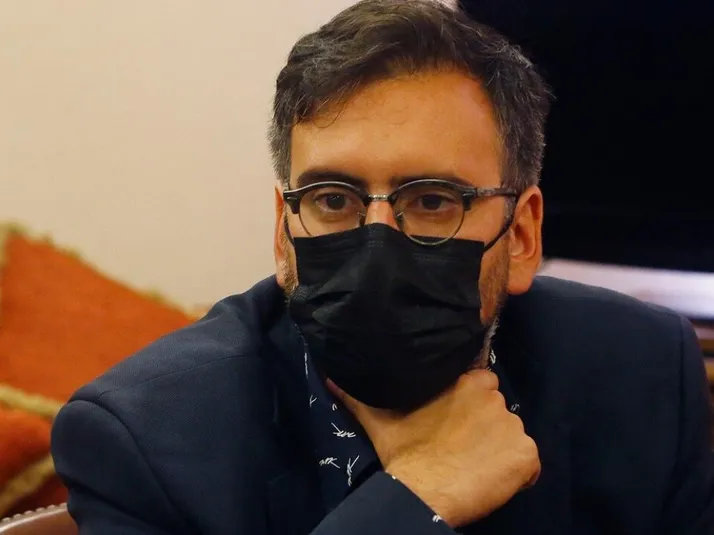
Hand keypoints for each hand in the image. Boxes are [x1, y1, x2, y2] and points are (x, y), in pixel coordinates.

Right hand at [328, 370, 539, 527]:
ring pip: (512, 435)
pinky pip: (529, 463)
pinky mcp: (526, 457)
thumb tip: (329, 373)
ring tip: (474, 464)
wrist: (421, 493)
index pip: (482, 384)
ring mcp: (514, 428)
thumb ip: (357, 392)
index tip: (455, 420)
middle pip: (498, 410)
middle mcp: (495, 398)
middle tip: (461, 445)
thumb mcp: (377, 416)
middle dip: (485, 426)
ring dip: (500, 449)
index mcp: (468, 381)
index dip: (470, 404)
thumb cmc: (402, 452)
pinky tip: (492, 480)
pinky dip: (518, 473)